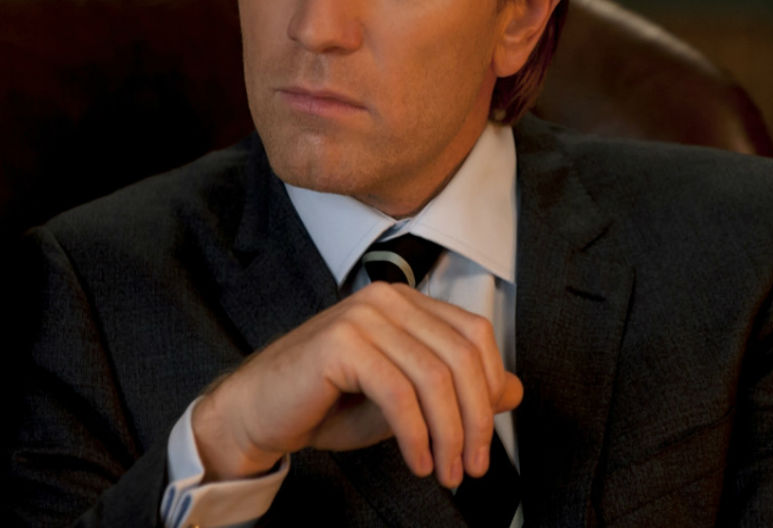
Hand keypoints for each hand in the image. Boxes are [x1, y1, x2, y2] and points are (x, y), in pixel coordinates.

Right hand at [191, 282, 521, 487]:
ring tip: (445, 473)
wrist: (258, 413)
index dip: (491, 388)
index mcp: (405, 303)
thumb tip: (514, 391)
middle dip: (475, 421)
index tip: (484, 442)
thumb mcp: (405, 399)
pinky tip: (417, 462)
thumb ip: (454, 390)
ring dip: (449, 436)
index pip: (475, 334)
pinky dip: (416, 435)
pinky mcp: (341, 342)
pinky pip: (399, 393)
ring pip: (435, 377)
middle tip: (471, 468)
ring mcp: (363, 316)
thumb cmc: (327, 404)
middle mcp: (387, 299)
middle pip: (462, 356)